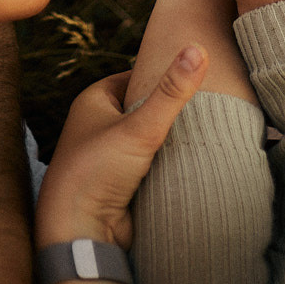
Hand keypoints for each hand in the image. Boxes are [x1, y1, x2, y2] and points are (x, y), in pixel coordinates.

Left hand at [36, 45, 208, 248]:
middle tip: (206, 104)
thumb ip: (171, 91)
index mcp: (93, 102)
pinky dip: (165, 164)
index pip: (133, 77)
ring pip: (146, 139)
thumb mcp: (139, 127)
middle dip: (167, 110)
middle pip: (141, 108)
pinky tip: (190, 163)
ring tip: (204, 132)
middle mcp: (97, 126)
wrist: (79, 234)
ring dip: (168, 140)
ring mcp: (107, 156)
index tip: (191, 74)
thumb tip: (198, 49)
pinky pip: (148, 166)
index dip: (159, 75)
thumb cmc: (97, 173)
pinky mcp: (119, 184)